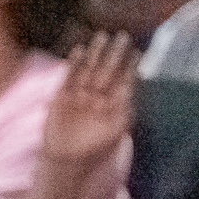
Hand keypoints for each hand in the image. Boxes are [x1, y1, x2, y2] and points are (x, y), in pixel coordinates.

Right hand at [38, 31, 135, 170]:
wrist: (67, 162)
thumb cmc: (95, 149)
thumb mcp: (118, 127)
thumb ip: (126, 104)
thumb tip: (134, 81)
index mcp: (113, 104)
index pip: (123, 79)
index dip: (130, 65)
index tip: (137, 51)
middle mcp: (97, 97)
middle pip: (107, 70)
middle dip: (115, 53)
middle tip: (123, 36)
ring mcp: (79, 96)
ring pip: (89, 69)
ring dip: (95, 53)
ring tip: (102, 36)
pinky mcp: (61, 97)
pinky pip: (68, 77)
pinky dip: (73, 64)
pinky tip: (79, 50)